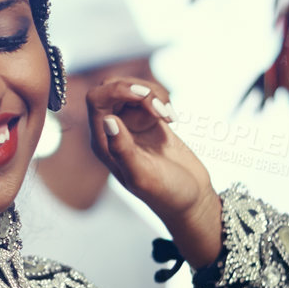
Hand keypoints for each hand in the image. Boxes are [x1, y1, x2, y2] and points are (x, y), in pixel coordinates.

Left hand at [87, 78, 222, 267]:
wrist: (192, 200)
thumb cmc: (166, 195)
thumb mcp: (143, 176)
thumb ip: (123, 149)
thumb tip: (108, 120)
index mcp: (103, 143)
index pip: (96, 99)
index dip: (117, 89)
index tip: (144, 96)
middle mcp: (113, 131)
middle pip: (112, 87)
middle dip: (138, 89)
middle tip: (160, 109)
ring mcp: (132, 125)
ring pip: (131, 89)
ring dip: (152, 94)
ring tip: (169, 117)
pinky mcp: (150, 122)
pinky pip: (148, 96)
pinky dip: (161, 99)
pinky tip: (173, 118)